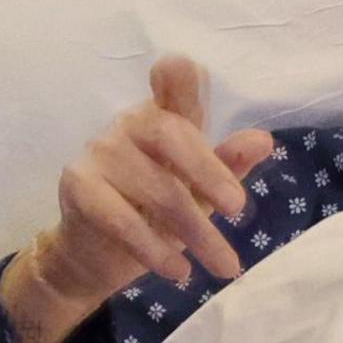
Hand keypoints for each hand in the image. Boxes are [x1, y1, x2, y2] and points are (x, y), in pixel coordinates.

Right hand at [0, 56, 276, 342]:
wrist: (96, 258)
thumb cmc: (153, 215)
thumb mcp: (198, 193)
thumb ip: (227, 165)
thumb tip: (263, 141)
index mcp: (161, 117)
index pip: (172, 83)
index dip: (179, 75)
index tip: (188, 71)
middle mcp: (128, 125)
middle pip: (171, 133)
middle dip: (209, 173)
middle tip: (238, 210)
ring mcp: (99, 152)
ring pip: (157, 188)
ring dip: (197, 232)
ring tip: (225, 266)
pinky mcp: (79, 186)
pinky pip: (123, 219)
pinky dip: (156, 249)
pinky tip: (179, 271)